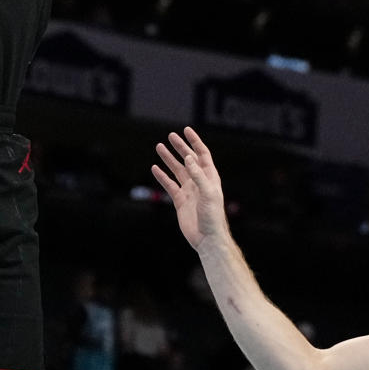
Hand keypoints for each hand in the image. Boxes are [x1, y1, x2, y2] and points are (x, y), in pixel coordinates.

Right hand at [152, 127, 227, 249]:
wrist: (207, 238)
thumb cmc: (213, 217)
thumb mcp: (208, 193)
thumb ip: (198, 175)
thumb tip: (188, 158)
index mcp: (210, 177)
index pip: (202, 154)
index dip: (195, 142)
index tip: (186, 130)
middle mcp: (199, 181)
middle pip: (188, 159)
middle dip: (180, 147)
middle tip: (170, 136)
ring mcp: (189, 191)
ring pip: (177, 170)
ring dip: (169, 159)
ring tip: (159, 147)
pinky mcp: (180, 201)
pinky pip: (170, 185)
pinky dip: (162, 176)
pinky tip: (155, 168)